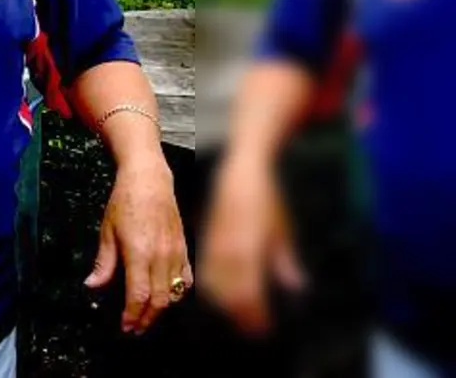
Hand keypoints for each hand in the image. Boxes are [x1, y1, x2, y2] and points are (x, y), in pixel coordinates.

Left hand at [85, 159, 191, 334]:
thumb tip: (92, 285)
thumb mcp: (107, 231)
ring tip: (148, 316)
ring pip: (174, 293)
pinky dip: (178, 292)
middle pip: (159, 300)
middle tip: (135, 329)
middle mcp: (161, 257)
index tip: (125, 327)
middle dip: (146, 318)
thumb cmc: (124, 203)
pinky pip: (186, 278)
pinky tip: (168, 297)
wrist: (150, 181)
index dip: (133, 315)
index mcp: (139, 254)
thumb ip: (103, 262)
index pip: (139, 295)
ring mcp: (176, 254)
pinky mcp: (185, 249)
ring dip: (161, 309)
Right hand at [198, 153, 304, 333]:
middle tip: (251, 330)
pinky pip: (205, 268)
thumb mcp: (282, 228)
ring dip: (225, 303)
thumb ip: (286, 259)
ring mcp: (215, 243)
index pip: (250, 288)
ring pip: (214, 282)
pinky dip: (212, 287)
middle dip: (240, 312)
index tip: (262, 328)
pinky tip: (219, 295)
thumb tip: (296, 287)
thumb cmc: (266, 199)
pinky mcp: (207, 237)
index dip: (255, 311)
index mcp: (249, 247)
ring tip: (236, 317)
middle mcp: (229, 248)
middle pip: (230, 290)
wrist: (241, 172)